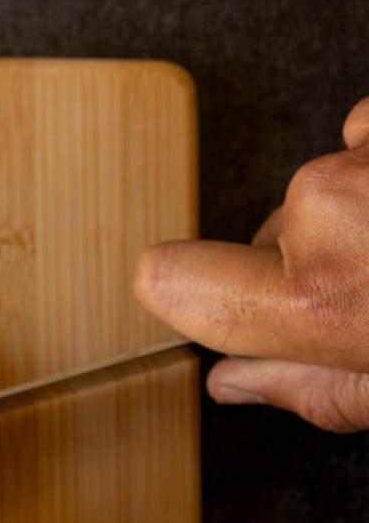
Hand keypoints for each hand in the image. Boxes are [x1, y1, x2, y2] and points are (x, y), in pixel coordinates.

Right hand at [135, 96, 368, 431]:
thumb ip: (305, 387)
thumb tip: (234, 381)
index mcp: (316, 300)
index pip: (174, 281)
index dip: (177, 287)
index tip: (174, 287)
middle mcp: (329, 212)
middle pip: (274, 233)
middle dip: (313, 256)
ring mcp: (366, 154)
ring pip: (329, 181)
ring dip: (364, 208)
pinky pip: (368, 135)